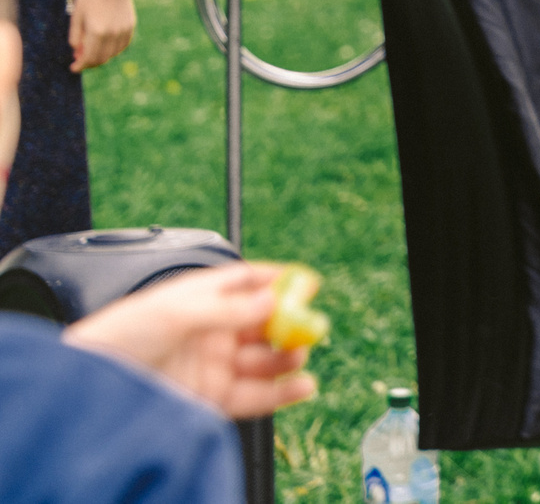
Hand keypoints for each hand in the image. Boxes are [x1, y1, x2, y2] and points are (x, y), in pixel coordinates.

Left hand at [63, 263, 318, 420]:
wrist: (88, 390)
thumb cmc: (119, 339)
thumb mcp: (175, 311)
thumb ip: (229, 308)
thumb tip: (273, 301)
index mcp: (199, 298)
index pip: (247, 283)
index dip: (278, 282)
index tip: (308, 283)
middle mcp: (209, 330)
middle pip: (262, 323)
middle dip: (289, 324)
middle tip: (310, 326)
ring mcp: (211, 365)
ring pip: (263, 360)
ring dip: (286, 357)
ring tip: (298, 355)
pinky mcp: (211, 399)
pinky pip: (256, 396)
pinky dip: (282, 393)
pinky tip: (301, 386)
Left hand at [70, 0, 134, 71]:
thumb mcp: (76, 17)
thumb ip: (75, 38)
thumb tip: (78, 54)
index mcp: (97, 31)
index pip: (89, 58)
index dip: (80, 66)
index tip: (73, 68)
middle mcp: (112, 33)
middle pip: (102, 58)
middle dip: (90, 63)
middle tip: (81, 61)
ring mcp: (124, 30)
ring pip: (113, 53)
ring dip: (102, 56)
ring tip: (92, 51)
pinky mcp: (131, 26)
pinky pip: (123, 45)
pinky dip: (114, 49)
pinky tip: (105, 45)